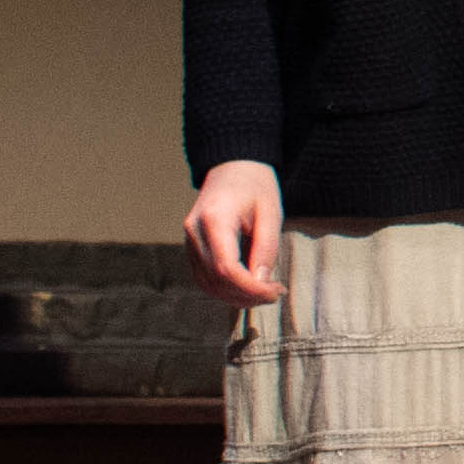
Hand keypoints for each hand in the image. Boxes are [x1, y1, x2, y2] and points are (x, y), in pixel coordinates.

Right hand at [187, 159, 286, 304]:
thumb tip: (260, 285)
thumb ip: (266, 249)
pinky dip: (224, 288)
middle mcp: (195, 231)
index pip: (226, 268)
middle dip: (245, 295)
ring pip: (206, 283)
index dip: (250, 288)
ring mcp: (189, 239)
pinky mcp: (191, 246)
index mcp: (214, 219)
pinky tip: (247, 287)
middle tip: (274, 294)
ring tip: (263, 292)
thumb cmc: (255, 186)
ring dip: (235, 296)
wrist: (234, 167)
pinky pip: (204, 277)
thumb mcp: (270, 213)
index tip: (274, 292)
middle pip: (214, 280)